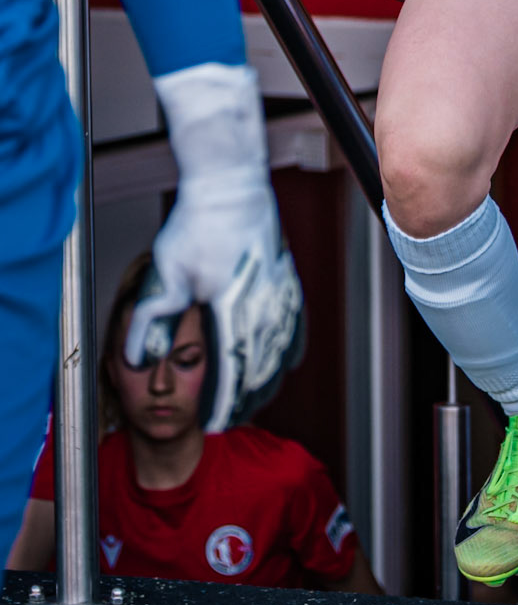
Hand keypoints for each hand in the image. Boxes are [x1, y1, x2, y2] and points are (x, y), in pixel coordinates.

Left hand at [127, 177, 304, 433]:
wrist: (230, 183)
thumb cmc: (196, 221)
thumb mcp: (166, 271)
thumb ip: (152, 317)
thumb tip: (136, 355)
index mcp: (229, 304)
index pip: (228, 367)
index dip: (222, 400)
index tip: (215, 421)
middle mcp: (260, 300)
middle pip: (258, 365)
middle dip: (246, 398)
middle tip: (234, 419)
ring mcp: (278, 288)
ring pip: (280, 347)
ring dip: (269, 379)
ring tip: (258, 400)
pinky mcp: (285, 275)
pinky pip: (295, 321)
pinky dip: (292, 348)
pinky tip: (287, 362)